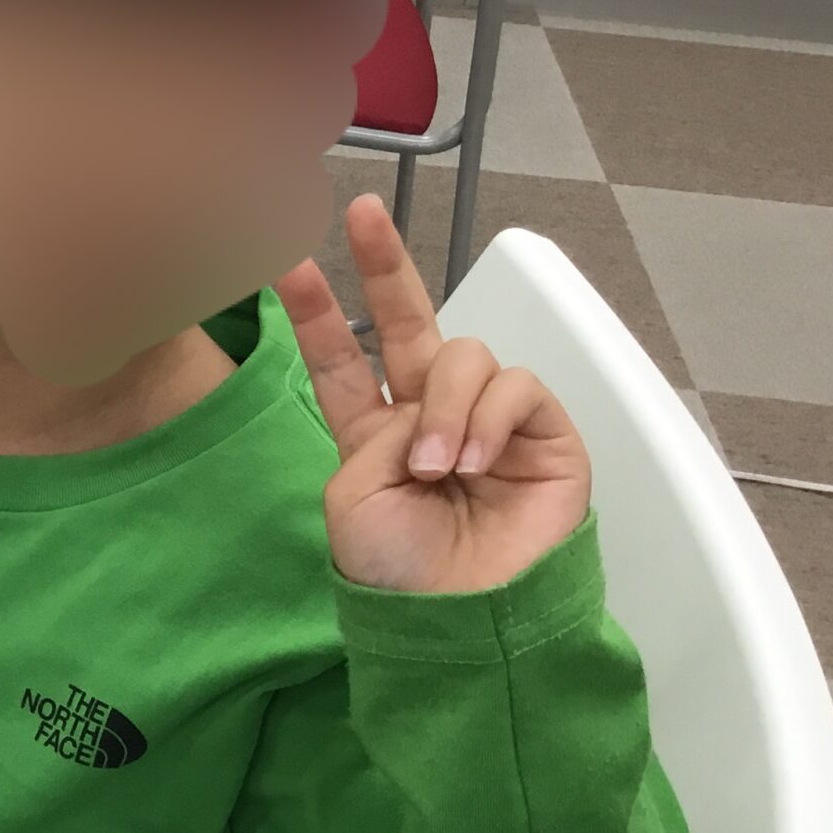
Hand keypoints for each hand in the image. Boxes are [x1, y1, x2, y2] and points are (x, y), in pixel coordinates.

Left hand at [276, 195, 589, 593]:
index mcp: (374, 434)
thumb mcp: (354, 497)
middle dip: (385, 266)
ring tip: (440, 467)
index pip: (344, 361)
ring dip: (446, 406)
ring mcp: (487, 419)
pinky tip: (472, 460)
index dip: (319, 315)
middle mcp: (430, 416)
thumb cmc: (401, 572)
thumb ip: (375, 433)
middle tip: (361, 214)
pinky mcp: (542, 432)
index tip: (289, 266)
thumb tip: (426, 405)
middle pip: (410, 323)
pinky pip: (514, 386)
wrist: (462, 618)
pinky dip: (487, 417)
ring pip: (464, 357)